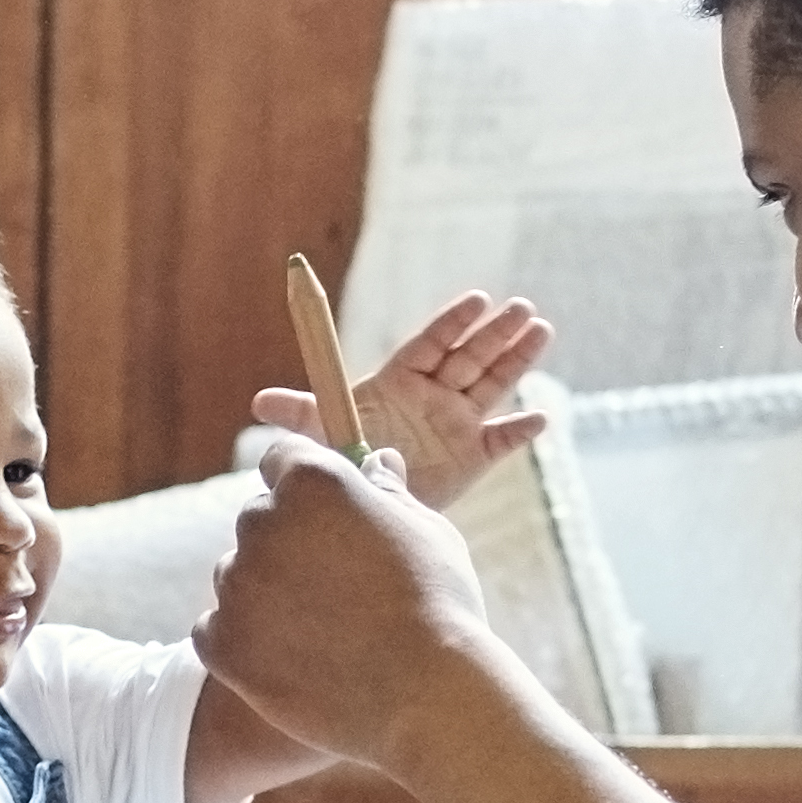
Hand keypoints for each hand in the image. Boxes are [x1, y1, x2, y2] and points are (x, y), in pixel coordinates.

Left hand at [194, 438, 501, 772]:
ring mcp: (237, 584)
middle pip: (258, 519)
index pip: (283, 459)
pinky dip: (244, 641)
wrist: (426, 696)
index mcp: (313, 481)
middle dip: (287, 541)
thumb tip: (376, 464)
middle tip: (336, 586)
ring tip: (323, 631)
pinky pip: (215, 629)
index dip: (304, 483)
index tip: (326, 513)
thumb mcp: (427, 532)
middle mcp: (263, 523)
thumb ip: (389, 493)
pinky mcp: (221, 643)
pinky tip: (293, 658)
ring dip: (266, 592)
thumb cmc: (439, 606)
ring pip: (237, 576)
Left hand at [252, 285, 554, 486]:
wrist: (371, 503)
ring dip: (517, 360)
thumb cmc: (347, 456)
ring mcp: (457, 422)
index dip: (453, 322)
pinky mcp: (474, 455)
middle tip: (521, 308)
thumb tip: (259, 402)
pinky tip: (541, 418)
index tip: (477, 299)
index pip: (431, 344)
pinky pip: (502, 441)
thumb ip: (302, 412)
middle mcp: (434, 395)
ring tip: (541, 330)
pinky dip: (521, 431)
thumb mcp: (324, 433)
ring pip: (492, 386)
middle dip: (495, 333)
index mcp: (401, 380)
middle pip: (469, 357)